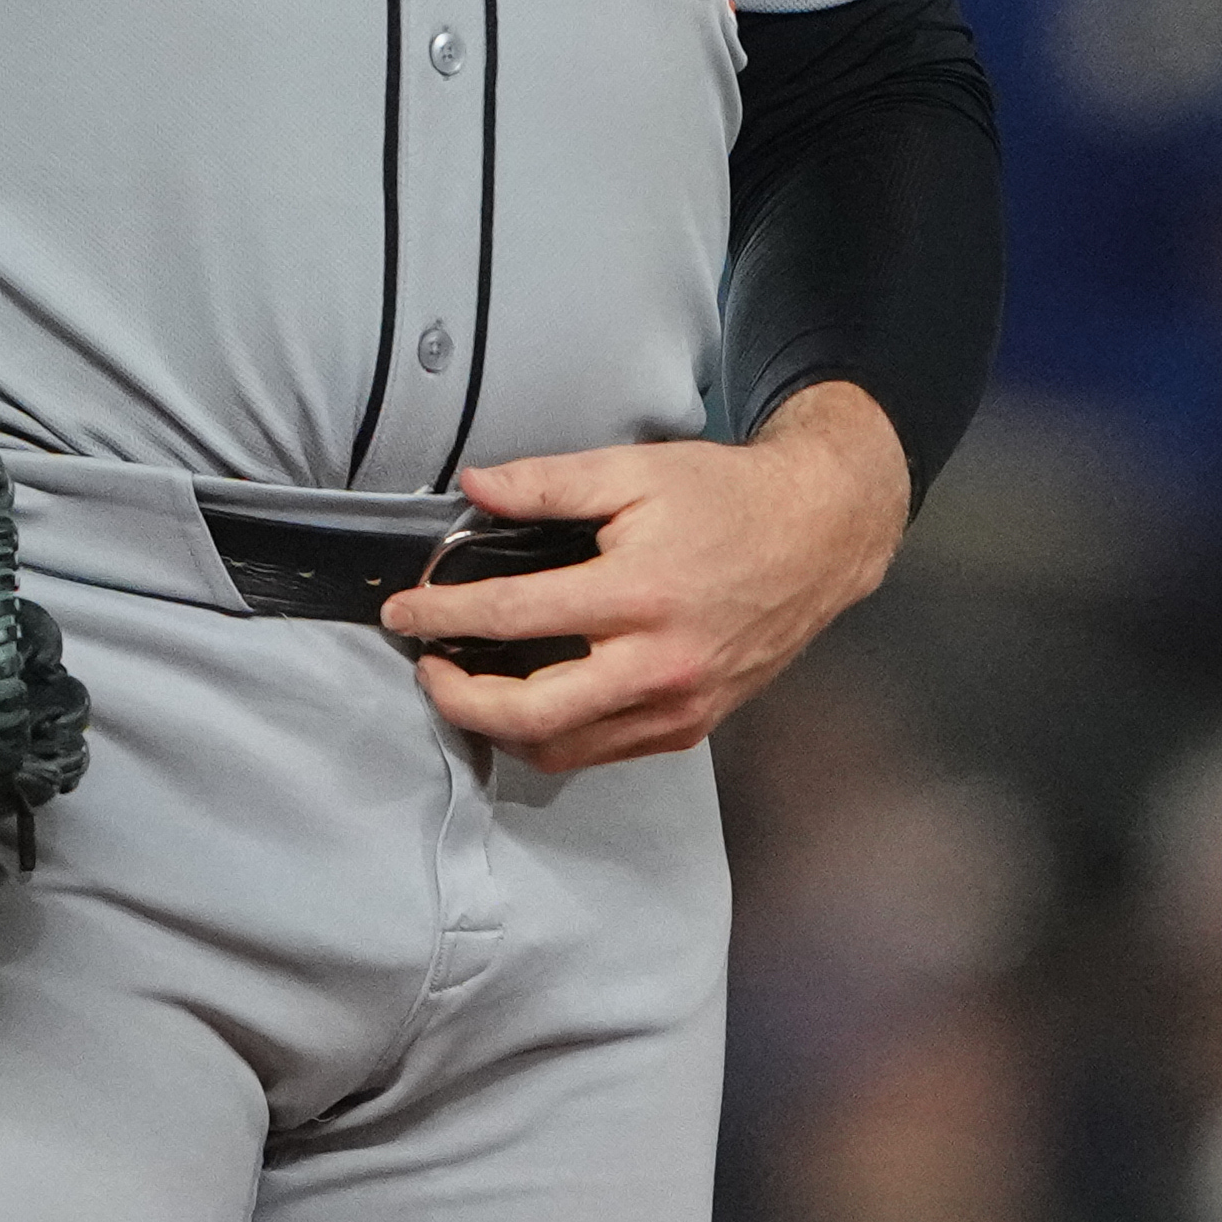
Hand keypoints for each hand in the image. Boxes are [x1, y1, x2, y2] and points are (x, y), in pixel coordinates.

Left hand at [382, 382, 912, 770]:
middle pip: (530, 714)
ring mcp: (679, 706)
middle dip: (459, 700)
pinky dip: (556, 734)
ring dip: (502, 727)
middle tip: (428, 667)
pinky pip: (605, 751)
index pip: (514, 614)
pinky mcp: (692, 726)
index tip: (403, 612)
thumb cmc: (728, 499)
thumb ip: (548, 481)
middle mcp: (659, 664)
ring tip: (470, 686)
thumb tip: (474, 488)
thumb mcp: (635, 470)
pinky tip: (531, 701)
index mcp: (640, 593)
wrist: (818, 537)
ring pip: (564, 748)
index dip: (443, 616)